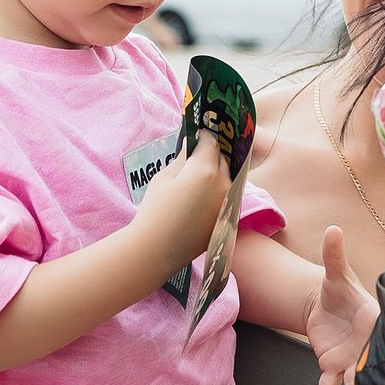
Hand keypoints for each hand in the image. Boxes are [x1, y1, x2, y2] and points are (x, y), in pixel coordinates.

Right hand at [133, 137, 223, 271]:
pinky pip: (227, 196)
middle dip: (212, 154)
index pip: (210, 143)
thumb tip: (190, 149)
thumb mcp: (164, 177)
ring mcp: (228, 202)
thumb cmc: (156, 210)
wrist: (158, 248)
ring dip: (218, 173)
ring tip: (202, 175)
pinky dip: (220, 191)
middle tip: (199, 154)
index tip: (197, 136)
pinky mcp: (227, 218)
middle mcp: (224, 184)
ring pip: (228, 178)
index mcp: (206, 170)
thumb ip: (182, 160)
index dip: (203, 137)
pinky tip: (206, 195)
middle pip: (223, 160)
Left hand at [300, 225, 377, 384]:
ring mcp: (353, 359)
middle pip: (375, 367)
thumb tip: (333, 228)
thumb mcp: (335, 273)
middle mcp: (369, 344)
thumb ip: (334, 255)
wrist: (326, 305)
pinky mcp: (334, 366)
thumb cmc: (339, 289)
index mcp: (376, 321)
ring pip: (355, 383)